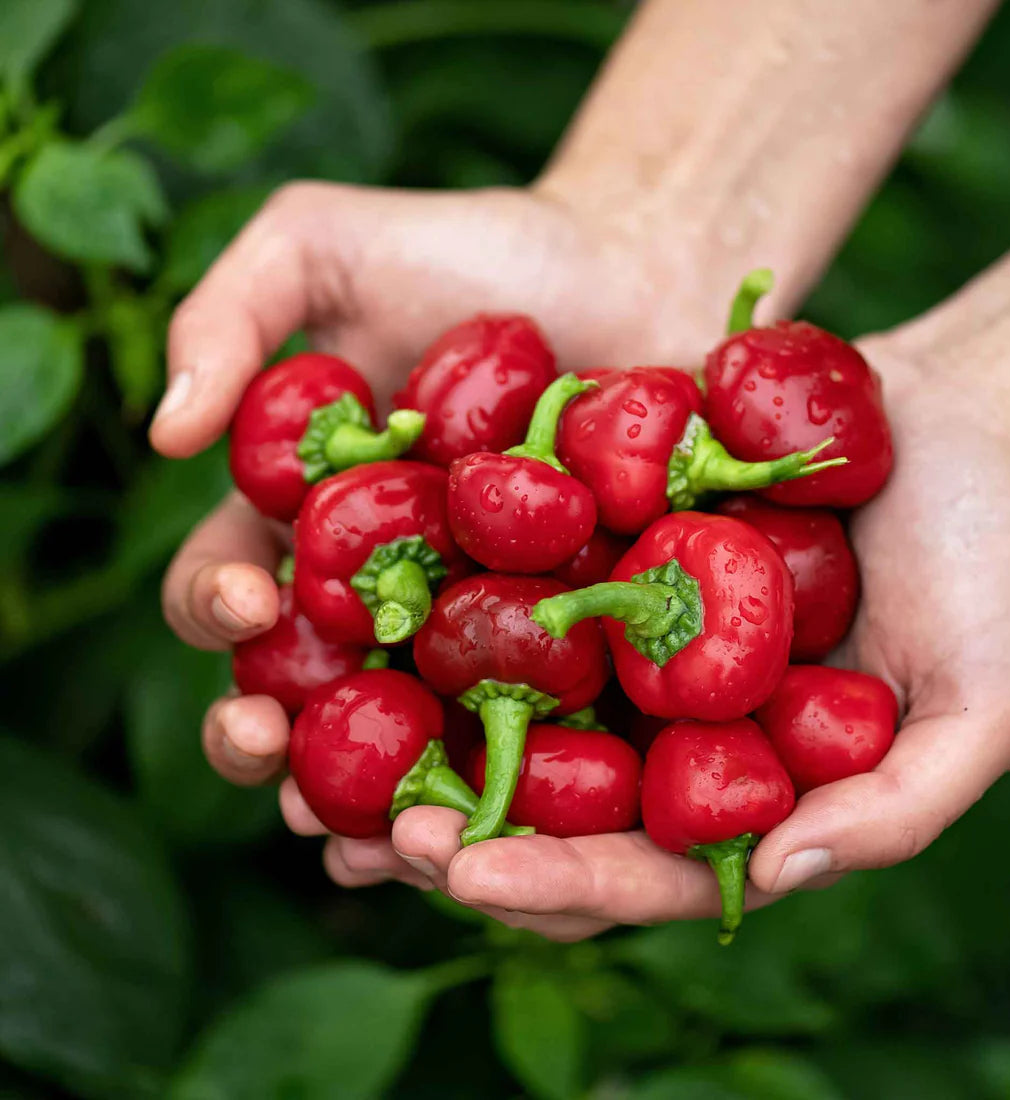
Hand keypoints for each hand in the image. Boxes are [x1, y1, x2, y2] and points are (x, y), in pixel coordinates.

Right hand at [155, 181, 713, 786]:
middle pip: (302, 693)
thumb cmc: (480, 251)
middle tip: (273, 755)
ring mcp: (475, 626)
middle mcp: (381, 590)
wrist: (638, 269)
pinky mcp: (570, 642)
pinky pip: (528, 731)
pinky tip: (489, 829)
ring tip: (372, 838)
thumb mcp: (328, 242)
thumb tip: (162, 430)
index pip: (232, 585)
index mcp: (311, 518)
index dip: (219, 608)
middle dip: (269, 739)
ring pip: (403, 740)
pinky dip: (502, 787)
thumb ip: (233, 312)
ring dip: (373, 800)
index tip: (253, 602)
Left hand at [327, 336, 1009, 937]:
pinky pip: (500, 582)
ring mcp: (620, 638)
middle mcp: (661, 726)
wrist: (947, 427)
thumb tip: (776, 871)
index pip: (635, 870)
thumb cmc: (982, 570)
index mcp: (734, 787)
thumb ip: (896, 807)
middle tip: (366, 830)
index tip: (474, 878)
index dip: (557, 886)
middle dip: (452, 828)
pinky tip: (351, 606)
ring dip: (404, 731)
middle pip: (539, 804)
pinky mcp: (591, 549)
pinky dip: (430, 603)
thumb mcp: (980, 706)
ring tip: (308, 744)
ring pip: (495, 703)